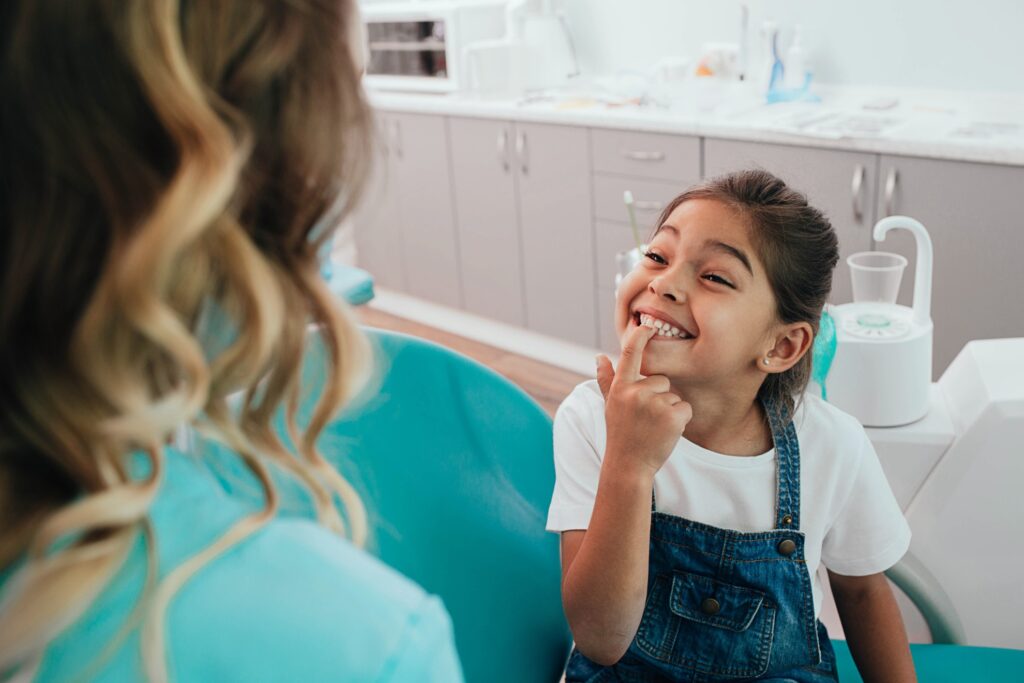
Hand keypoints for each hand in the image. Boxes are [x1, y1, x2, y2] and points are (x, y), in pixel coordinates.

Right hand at [596, 324, 692, 477]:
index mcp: (621, 387)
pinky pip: (685, 408)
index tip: (648, 324)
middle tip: (645, 419)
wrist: (628, 465)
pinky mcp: (672, 416)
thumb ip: (606, 380)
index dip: (641, 336)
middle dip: (659, 397)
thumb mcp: (610, 405)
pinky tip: (665, 432)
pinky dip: (680, 420)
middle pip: (661, 380)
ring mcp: (654, 404)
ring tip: (653, 427)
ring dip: (669, 410)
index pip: (630, 353)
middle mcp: (636, 392)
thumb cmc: (620, 433)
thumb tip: (599, 357)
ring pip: (674, 396)